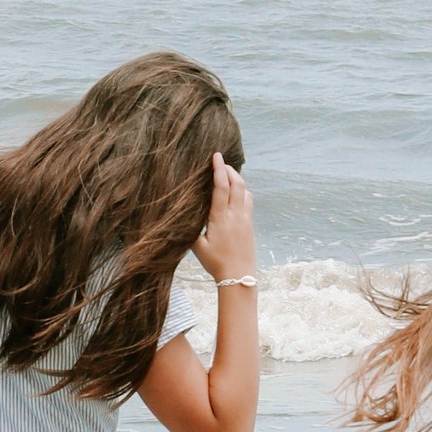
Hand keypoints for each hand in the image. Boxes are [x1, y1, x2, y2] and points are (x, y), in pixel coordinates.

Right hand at [193, 152, 254, 286]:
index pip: (220, 187)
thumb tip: (181, 218)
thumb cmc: (216, 263)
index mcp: (220, 218)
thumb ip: (190, 230)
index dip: (218, 169)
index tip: (216, 156)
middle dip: (229, 169)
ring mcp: (245, 218)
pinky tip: (237, 193)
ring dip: (237, 179)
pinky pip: (248, 200)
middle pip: (237, 183)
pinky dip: (243, 191)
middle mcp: (235, 215)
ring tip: (228, 175)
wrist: (239, 276)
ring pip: (245, 190)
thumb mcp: (197, 247)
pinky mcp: (250, 224)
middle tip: (221, 162)